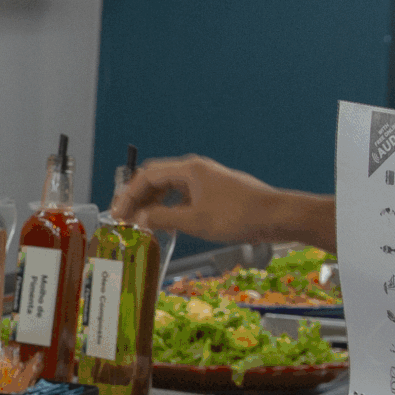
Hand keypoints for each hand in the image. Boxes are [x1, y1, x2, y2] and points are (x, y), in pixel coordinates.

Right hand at [113, 155, 280, 239]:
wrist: (277, 216)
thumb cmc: (239, 215)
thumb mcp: (195, 221)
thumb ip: (164, 218)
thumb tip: (141, 219)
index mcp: (189, 170)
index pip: (147, 176)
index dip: (128, 195)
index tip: (118, 213)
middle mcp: (196, 170)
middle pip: (157, 179)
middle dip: (138, 197)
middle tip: (125, 218)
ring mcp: (207, 180)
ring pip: (170, 187)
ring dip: (154, 203)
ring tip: (143, 223)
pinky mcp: (215, 191)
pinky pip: (184, 195)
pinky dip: (171, 207)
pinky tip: (169, 224)